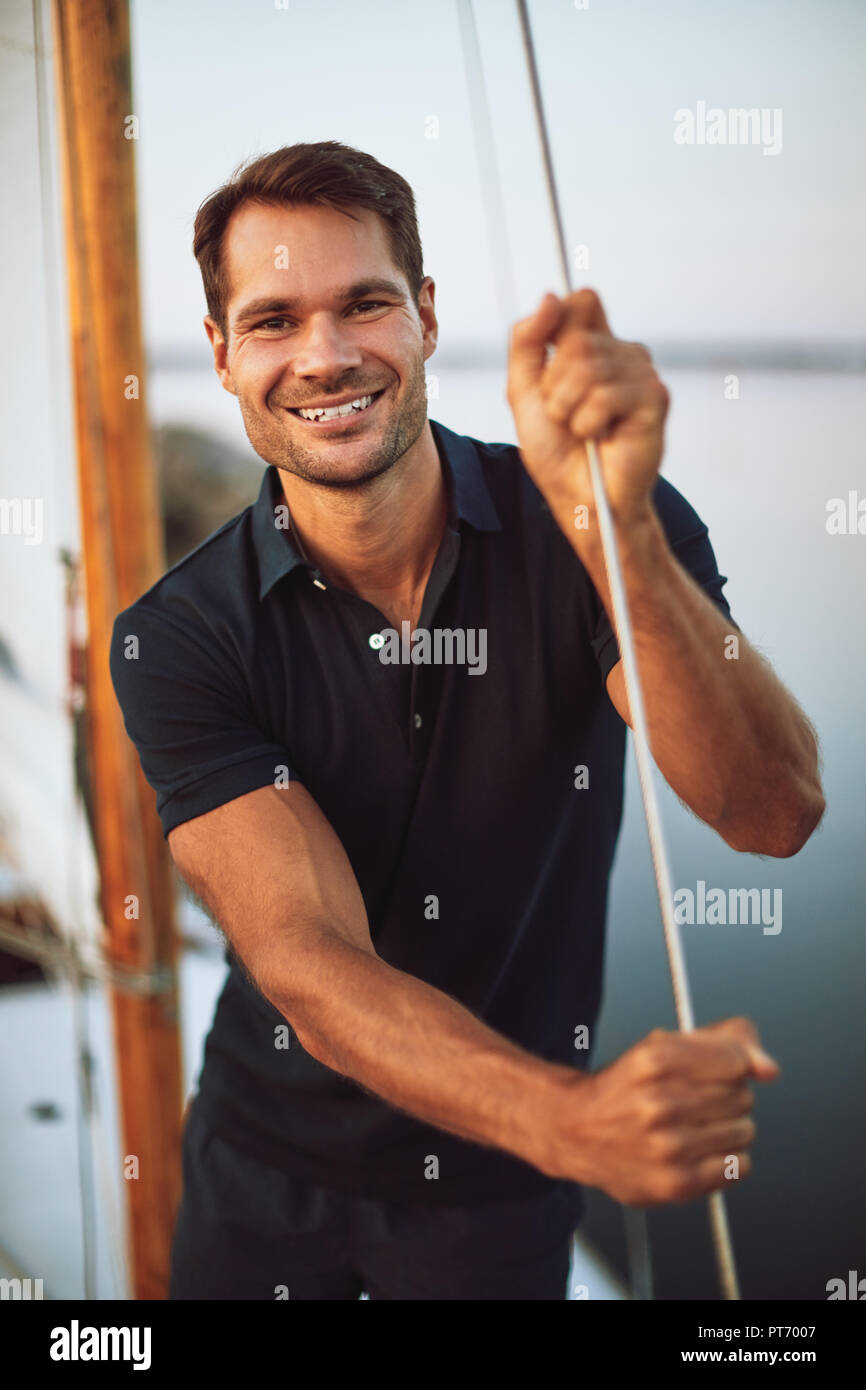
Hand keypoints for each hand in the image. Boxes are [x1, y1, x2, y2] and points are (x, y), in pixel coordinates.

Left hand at [506, 288, 669, 532]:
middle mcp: (623, 353)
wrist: (578, 497)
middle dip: (555, 386)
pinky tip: (601, 437)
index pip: (582, 301)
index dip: (558, 326)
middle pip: (576, 338)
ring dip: (569, 409)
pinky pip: (605, 395)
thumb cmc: (556, 450)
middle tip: (565, 415)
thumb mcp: (523, 392)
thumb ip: (527, 342)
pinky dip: (588, 423)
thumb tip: (552, 296)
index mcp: (595, 345)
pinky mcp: (655, 399)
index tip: (548, 367)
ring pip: (588, 366)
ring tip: (582, 430)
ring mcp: (642, 374)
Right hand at [549, 1017, 779, 1204]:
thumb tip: (769, 1068)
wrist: (577, 1129)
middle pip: (742, 1096)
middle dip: (726, 1094)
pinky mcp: (675, 1183)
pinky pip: (739, 1166)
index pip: (737, 1060)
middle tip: (695, 1098)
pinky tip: (699, 1149)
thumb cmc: (627, 1086)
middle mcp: (661, 1102)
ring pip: (745, 1131)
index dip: (733, 1064)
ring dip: (728, 1127)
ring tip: (695, 1125)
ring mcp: (668, 1147)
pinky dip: (727, 1157)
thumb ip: (725, 1042)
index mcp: (658, 1058)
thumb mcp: (664, 1045)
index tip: (721, 1070)